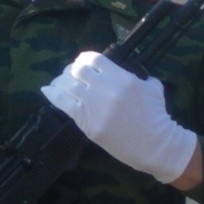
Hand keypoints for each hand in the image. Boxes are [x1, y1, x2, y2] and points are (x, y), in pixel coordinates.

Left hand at [41, 52, 197, 184]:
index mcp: (122, 78)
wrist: (154, 144)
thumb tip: (122, 73)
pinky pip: (63, 104)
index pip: (94, 59)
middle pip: (78, 70)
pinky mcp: (86, 122)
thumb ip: (136, 76)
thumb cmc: (156, 116)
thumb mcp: (152, 87)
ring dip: (61, 81)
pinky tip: (47, 90)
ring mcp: (94, 106)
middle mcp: (105, 89)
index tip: (83, 63)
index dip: (85, 59)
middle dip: (72, 70)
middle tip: (72, 75)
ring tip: (59, 83)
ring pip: (68, 85)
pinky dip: (53, 94)